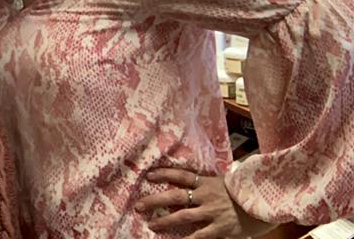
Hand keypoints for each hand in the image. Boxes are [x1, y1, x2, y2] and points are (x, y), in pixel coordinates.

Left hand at [135, 168, 275, 238]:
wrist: (268, 203)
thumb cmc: (248, 192)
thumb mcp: (228, 181)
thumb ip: (211, 183)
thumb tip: (197, 180)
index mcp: (208, 182)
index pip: (181, 175)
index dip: (164, 173)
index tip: (148, 175)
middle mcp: (207, 196)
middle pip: (175, 195)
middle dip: (155, 201)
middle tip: (139, 205)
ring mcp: (213, 212)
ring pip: (183, 216)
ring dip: (165, 221)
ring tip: (151, 225)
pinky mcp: (221, 228)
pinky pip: (200, 236)